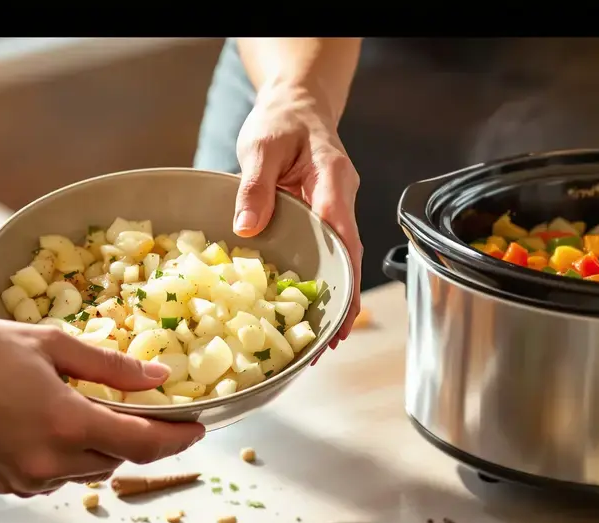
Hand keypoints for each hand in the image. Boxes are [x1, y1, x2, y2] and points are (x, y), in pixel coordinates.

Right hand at [0, 315, 205, 496]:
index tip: (199, 427)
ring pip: (89, 471)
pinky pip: (57, 476)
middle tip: (154, 412)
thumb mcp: (50, 344)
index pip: (143, 444)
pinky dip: (71, 456)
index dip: (178, 439)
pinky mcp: (5, 482)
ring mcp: (26, 478)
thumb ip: (110, 366)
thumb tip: (158, 378)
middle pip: (119, 460)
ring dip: (104, 446)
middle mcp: (49, 462)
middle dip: (142, 439)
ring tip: (101, 411)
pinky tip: (59, 425)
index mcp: (66, 425)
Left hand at [233, 82, 361, 348]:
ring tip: (324, 342)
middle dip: (344, 301)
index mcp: (332, 180)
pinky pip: (327, 254)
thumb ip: (254, 186)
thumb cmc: (281, 120)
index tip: (341, 308)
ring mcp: (335, 210)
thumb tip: (248, 228)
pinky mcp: (323, 217)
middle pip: (350, 257)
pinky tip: (310, 311)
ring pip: (342, 260)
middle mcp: (341, 199)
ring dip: (336, 299)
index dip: (344, 273)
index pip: (342, 231)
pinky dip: (323, 283)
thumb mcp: (261, 146)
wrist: (296, 104)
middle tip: (332, 343)